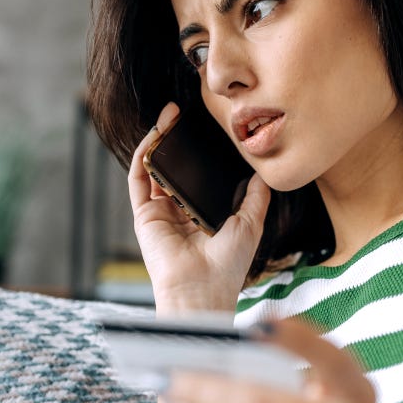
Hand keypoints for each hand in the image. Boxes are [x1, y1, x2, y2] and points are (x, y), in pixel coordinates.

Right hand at [128, 102, 270, 313]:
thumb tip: (263, 172)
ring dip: (159, 139)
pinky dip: (146, 153)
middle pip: (174, 169)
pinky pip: (140, 177)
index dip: (199, 153)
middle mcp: (177, 213)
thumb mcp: (250, 223)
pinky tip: (157, 133)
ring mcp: (159, 213)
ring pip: (155, 168)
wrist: (203, 288)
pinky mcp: (144, 215)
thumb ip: (255, 197)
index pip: (196, 178)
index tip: (207, 128)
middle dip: (176, 140)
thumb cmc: (227, 265)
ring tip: (170, 114)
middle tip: (184, 114)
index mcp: (200, 216)